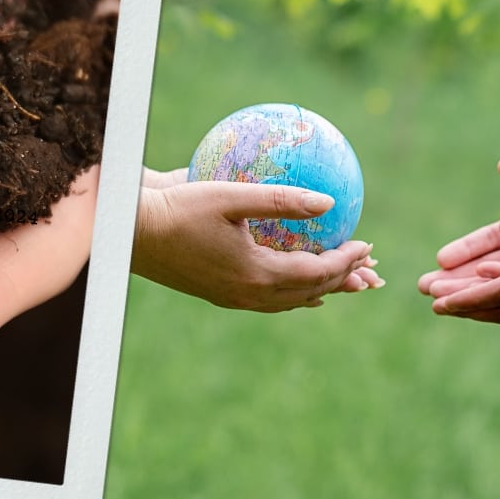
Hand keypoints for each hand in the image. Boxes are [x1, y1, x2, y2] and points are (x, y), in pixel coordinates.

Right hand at [131, 180, 381, 311]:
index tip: (366, 244)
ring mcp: (232, 297)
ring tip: (341, 284)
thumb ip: (282, 200)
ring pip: (288, 302)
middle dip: (341, 279)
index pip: (317, 272)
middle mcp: (248, 293)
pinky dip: (291, 295)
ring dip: (318, 291)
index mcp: (256, 273)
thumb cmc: (179, 209)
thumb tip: (329, 202)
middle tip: (366, 267)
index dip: (347, 260)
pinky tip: (294, 288)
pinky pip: (266, 301)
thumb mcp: (232, 196)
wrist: (133, 234)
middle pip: (309, 292)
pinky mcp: (218, 294)